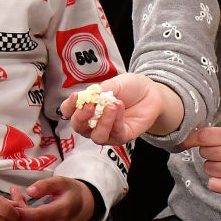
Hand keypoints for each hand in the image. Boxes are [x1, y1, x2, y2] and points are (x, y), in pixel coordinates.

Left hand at [8, 176, 95, 220]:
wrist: (87, 204)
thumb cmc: (72, 190)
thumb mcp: (62, 181)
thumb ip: (46, 185)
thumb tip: (29, 191)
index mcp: (63, 209)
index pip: (39, 215)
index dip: (23, 211)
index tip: (11, 203)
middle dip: (17, 220)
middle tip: (10, 204)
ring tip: (14, 204)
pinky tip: (21, 209)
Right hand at [60, 72, 177, 147]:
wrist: (151, 92)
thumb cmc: (129, 88)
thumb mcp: (113, 83)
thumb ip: (100, 91)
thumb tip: (88, 96)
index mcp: (87, 108)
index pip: (69, 112)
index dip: (68, 107)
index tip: (76, 97)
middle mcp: (93, 123)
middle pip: (79, 127)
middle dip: (81, 118)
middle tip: (90, 105)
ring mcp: (107, 132)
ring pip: (96, 136)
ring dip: (102, 122)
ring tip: (110, 106)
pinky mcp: (122, 137)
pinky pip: (115, 134)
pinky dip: (116, 121)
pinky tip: (119, 108)